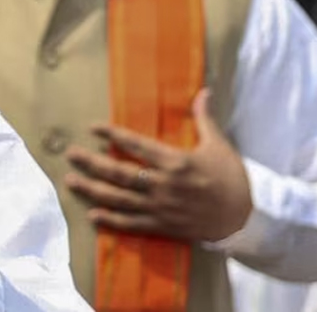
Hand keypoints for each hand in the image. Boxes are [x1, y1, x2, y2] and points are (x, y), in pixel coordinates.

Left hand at [64, 90, 252, 241]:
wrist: (246, 217)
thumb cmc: (232, 178)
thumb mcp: (219, 145)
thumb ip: (205, 118)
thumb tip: (204, 91)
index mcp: (176, 162)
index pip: (138, 145)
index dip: (114, 135)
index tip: (94, 128)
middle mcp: (164, 185)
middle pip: (120, 173)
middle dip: (93, 163)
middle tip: (70, 154)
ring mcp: (161, 207)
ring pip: (120, 199)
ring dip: (93, 190)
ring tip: (71, 180)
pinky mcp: (163, 226)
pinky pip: (133, 224)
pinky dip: (112, 220)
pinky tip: (93, 214)